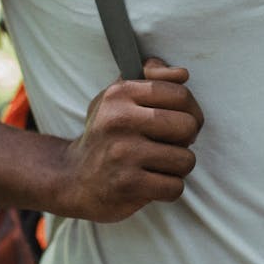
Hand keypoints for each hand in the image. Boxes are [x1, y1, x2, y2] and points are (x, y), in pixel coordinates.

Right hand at [59, 57, 202, 222]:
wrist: (73, 178)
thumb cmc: (106, 133)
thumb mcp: (118, 97)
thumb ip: (151, 77)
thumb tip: (182, 74)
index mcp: (120, 94)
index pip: (180, 94)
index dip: (190, 110)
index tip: (181, 120)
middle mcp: (120, 120)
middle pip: (188, 126)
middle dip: (187, 139)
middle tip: (170, 144)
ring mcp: (123, 153)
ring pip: (186, 159)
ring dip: (178, 167)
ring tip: (158, 164)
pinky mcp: (127, 184)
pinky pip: (175, 187)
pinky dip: (169, 189)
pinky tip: (152, 183)